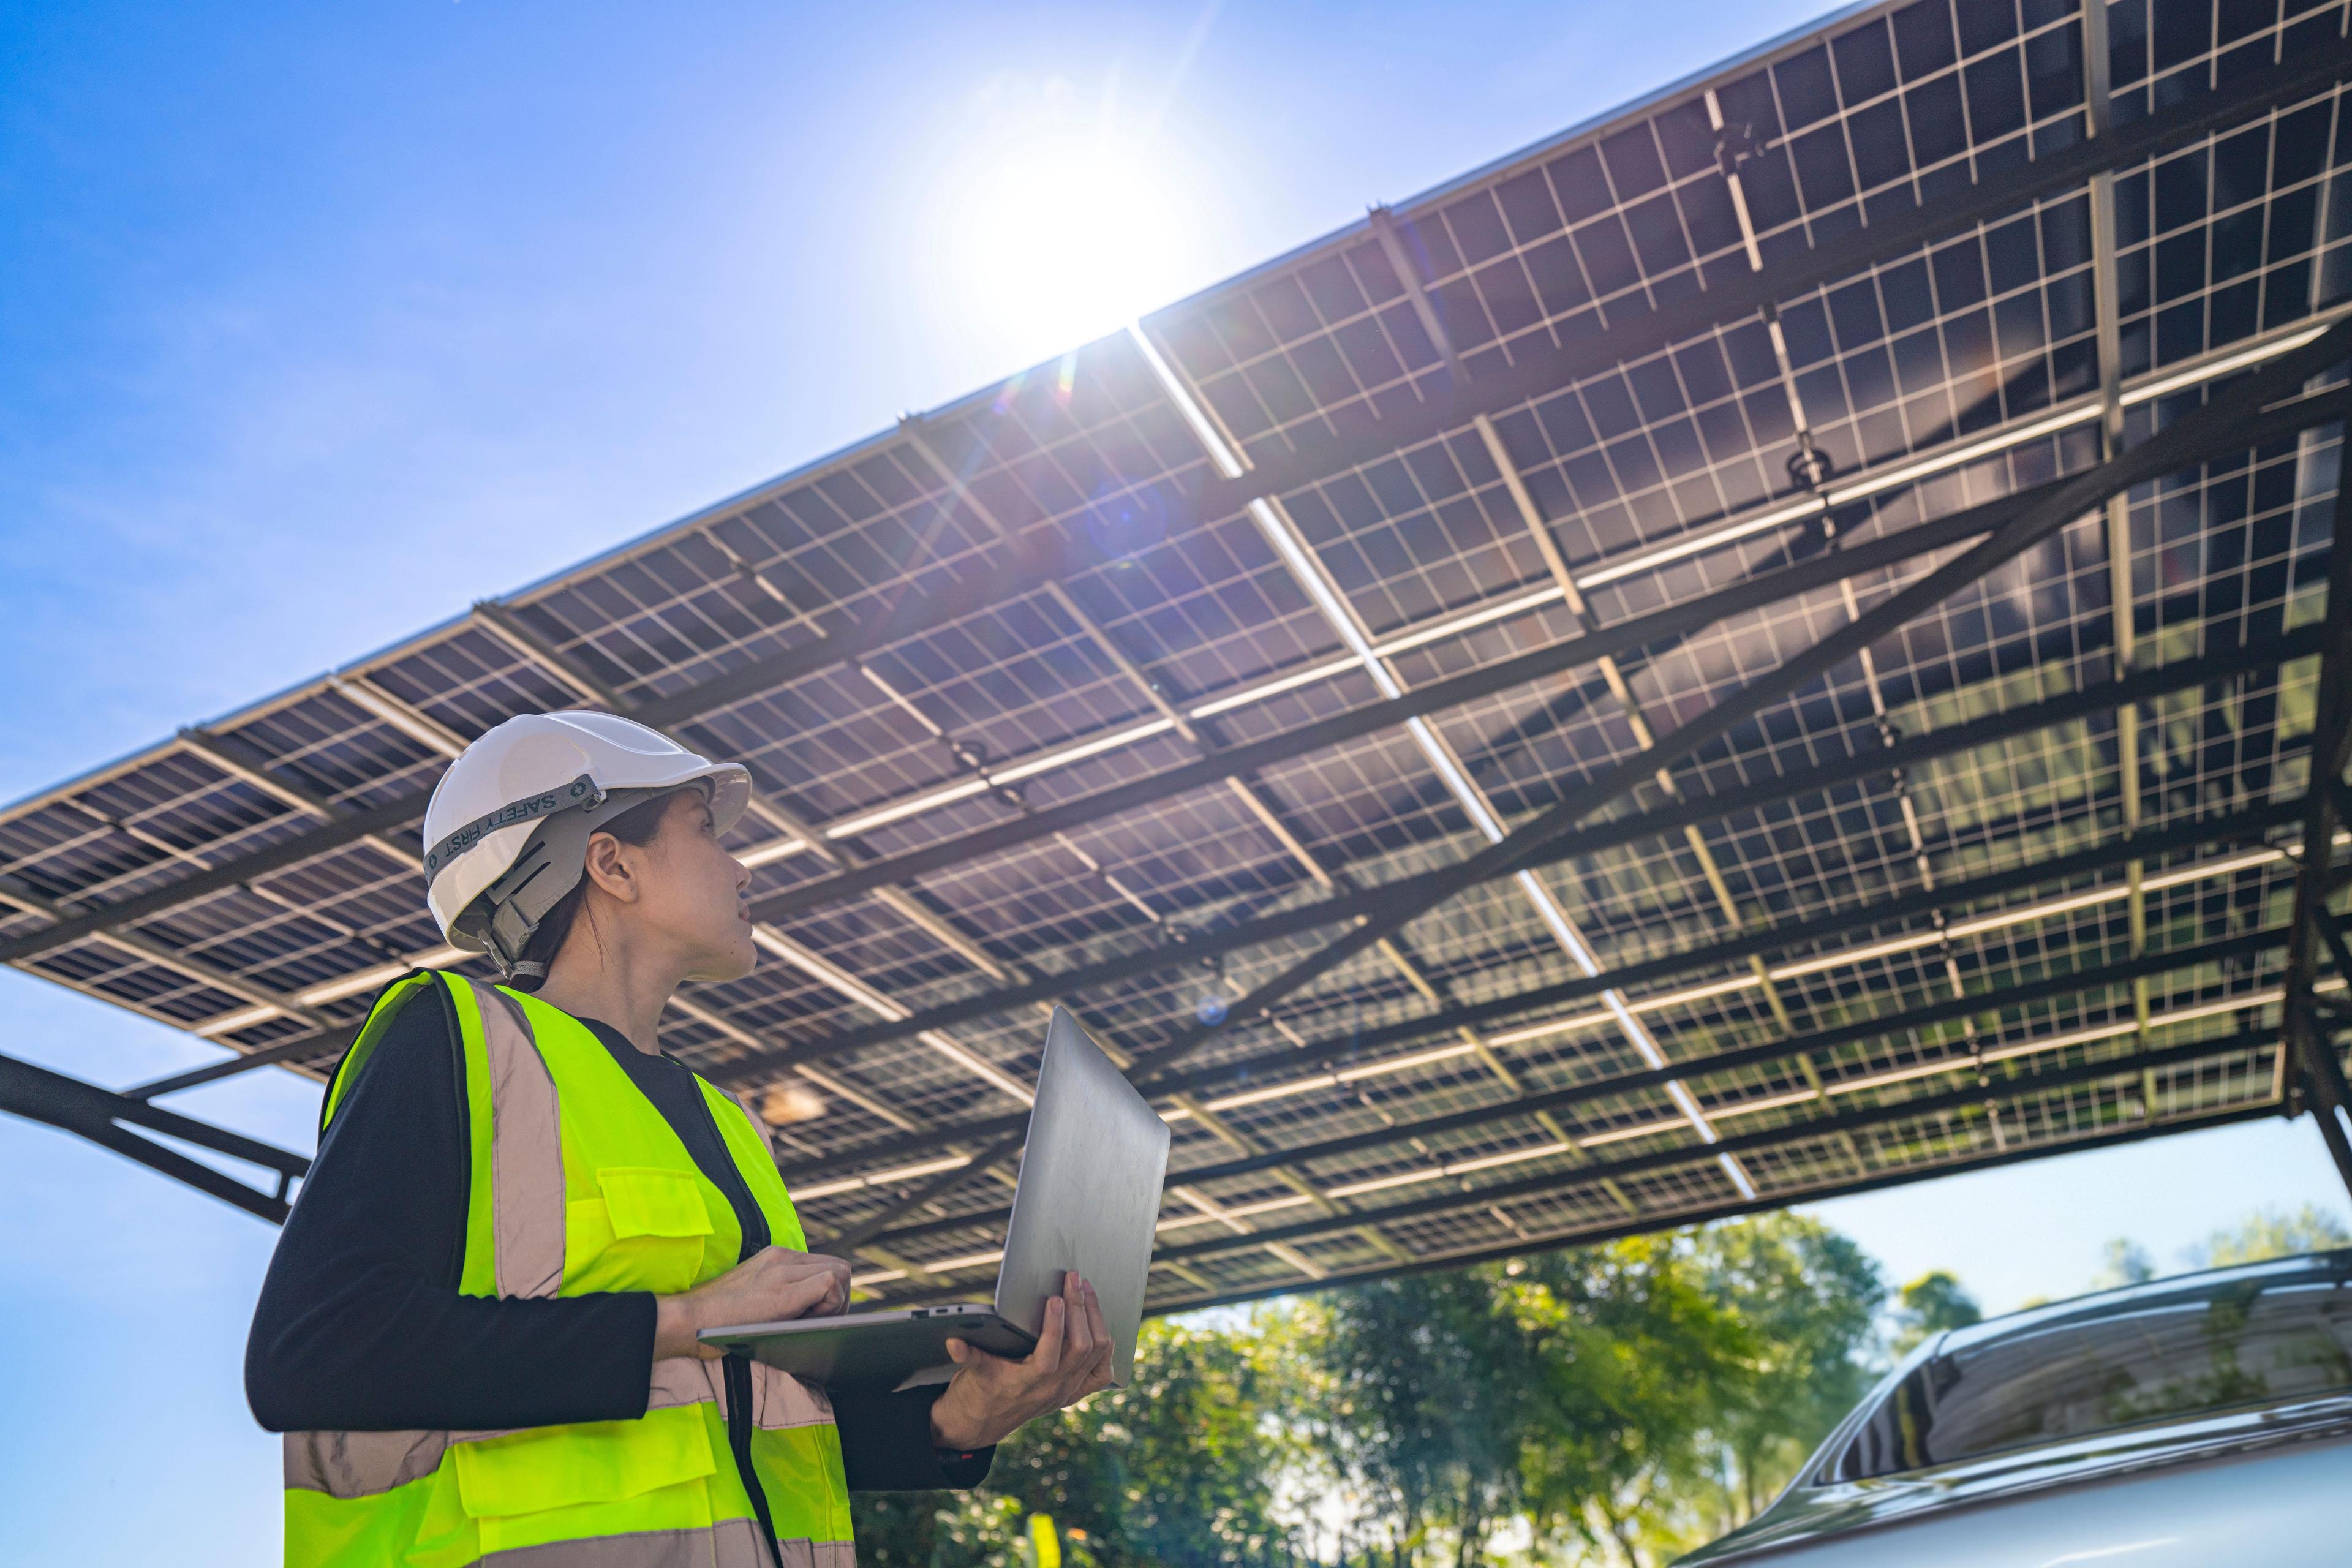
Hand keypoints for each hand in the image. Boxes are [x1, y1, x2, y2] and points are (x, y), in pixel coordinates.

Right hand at [653, 1246, 851, 1361]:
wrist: (687, 1321)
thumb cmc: (717, 1319)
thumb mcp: (754, 1294)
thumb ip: (782, 1290)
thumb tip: (814, 1307)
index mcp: (777, 1257)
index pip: (827, 1265)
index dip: (832, 1292)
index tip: (818, 1315)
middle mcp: (783, 1258)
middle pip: (840, 1268)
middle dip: (840, 1299)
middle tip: (821, 1322)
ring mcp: (782, 1272)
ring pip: (840, 1274)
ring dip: (836, 1303)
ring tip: (812, 1323)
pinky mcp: (782, 1294)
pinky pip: (829, 1284)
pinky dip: (829, 1306)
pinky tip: (807, 1323)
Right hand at [929, 1271, 1113, 1450]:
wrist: (983, 1423)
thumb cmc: (976, 1393)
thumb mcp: (971, 1375)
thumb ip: (967, 1357)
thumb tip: (953, 1342)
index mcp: (1028, 1385)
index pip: (1050, 1357)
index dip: (1055, 1327)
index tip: (1054, 1298)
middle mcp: (1054, 1389)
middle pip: (1082, 1347)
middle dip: (1080, 1308)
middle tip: (1073, 1278)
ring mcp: (1068, 1391)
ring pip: (1098, 1352)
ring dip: (1095, 1317)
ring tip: (1085, 1288)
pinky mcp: (1075, 1391)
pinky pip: (1103, 1370)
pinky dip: (1105, 1343)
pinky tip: (1097, 1320)